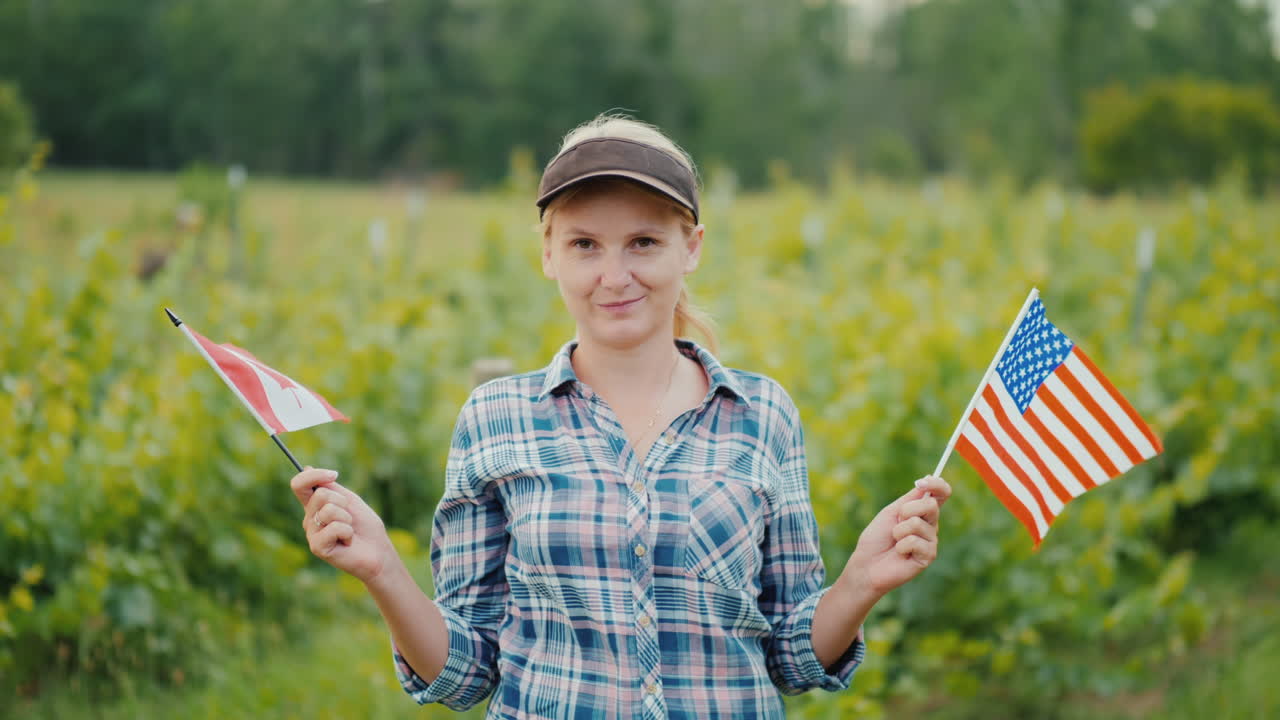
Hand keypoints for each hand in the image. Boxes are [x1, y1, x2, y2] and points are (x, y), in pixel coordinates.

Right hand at [290, 466, 397, 584]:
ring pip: (329, 510)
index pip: (299, 485)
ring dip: (347, 518)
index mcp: (314, 506)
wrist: (378, 552)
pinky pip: (334, 527)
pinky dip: (348, 532)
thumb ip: (330, 487)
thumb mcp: (349, 500)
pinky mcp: (317, 547)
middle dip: (342, 501)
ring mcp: (312, 534)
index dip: (313, 475)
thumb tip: (306, 468)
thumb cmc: (365, 527)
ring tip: (349, 531)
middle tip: (349, 517)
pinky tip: (348, 542)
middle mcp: (309, 519)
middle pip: (320, 494)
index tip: (334, 474)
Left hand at [841, 475, 951, 599]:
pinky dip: (901, 546)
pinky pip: (914, 541)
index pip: (941, 494)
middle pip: (931, 505)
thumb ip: (910, 498)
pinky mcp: (928, 556)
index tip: (922, 482)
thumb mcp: (891, 512)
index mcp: (922, 513)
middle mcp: (930, 526)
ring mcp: (931, 541)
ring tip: (894, 541)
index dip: (937, 485)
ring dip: (898, 530)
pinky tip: (899, 554)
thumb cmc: (876, 538)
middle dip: (907, 510)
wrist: (866, 564)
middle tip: (896, 522)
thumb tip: (929, 477)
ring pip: (918, 523)